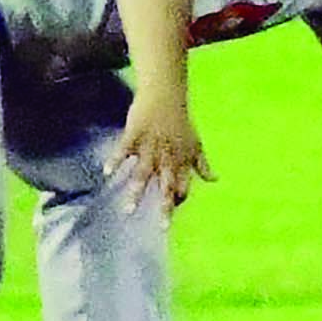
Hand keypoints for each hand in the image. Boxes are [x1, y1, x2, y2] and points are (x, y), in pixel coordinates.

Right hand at [103, 87, 215, 212]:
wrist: (166, 93)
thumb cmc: (181, 119)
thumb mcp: (196, 142)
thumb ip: (202, 164)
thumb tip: (214, 179)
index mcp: (180, 160)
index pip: (182, 187)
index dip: (178, 200)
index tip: (170, 216)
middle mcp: (166, 157)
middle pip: (166, 186)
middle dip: (164, 206)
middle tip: (162, 227)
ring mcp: (149, 147)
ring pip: (143, 174)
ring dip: (136, 192)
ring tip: (128, 210)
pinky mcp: (134, 134)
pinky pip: (124, 149)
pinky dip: (115, 160)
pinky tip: (107, 172)